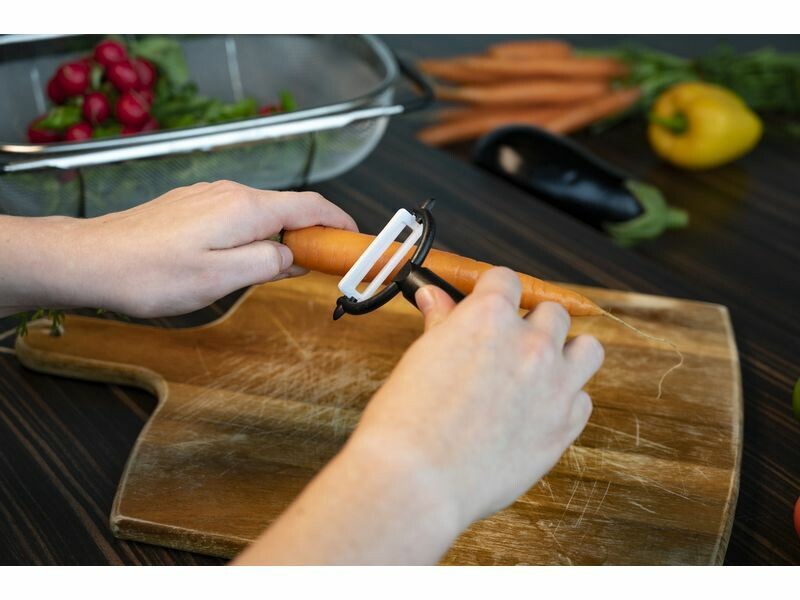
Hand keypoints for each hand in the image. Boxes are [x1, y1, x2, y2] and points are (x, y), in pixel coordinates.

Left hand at [1, 181, 355, 317]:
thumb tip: (289, 254)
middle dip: (311, 234)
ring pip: (261, 213)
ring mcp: (208, 195)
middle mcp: (230, 192)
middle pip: (287, 207)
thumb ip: (267, 263)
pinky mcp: (191, 205)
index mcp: (245, 208)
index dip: (339, 221)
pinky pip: (237, 215)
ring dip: (280, 236)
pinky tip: (244, 259)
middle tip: (321, 265)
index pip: (310, 205)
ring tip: (281, 269)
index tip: (354, 239)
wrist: (93, 259)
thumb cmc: (152, 274)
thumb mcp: (222, 279)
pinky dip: (254, 234)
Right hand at [234, 267, 603, 564]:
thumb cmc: (406, 420)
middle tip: (509, 348)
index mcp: (489, 317)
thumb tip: (433, 296)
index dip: (496, 292)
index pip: (507, 280)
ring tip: (541, 372)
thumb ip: (440, 323)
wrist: (418, 480)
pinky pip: (583, 399)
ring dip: (567, 353)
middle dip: (532, 324)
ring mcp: (555, 384)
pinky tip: (537, 413)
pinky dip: (566, 401)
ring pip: (588, 348)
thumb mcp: (421, 357)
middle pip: (552, 313)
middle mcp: (530, 343)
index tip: (489, 306)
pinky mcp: (566, 425)